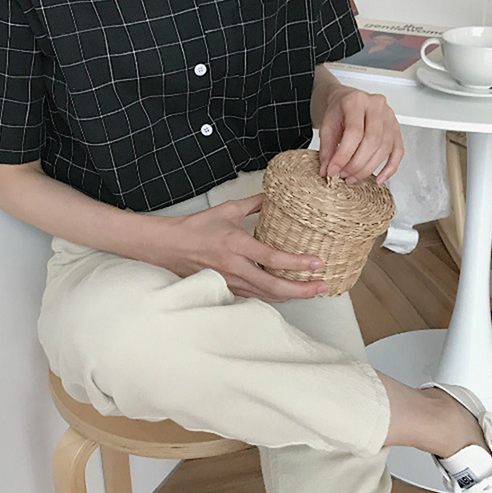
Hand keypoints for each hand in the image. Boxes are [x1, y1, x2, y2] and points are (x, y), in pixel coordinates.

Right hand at [147, 194, 326, 301]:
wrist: (168, 247)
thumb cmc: (196, 228)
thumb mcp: (227, 210)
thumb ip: (255, 204)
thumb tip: (275, 196)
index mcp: (235, 245)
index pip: (272, 258)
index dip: (297, 263)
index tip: (317, 263)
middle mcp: (234, 267)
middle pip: (274, 286)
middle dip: (301, 290)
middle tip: (322, 286)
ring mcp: (230, 282)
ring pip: (266, 295)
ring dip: (291, 295)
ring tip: (311, 291)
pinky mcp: (226, 289)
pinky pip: (255, 296)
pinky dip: (273, 296)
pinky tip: (286, 293)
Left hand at [318, 85, 403, 184]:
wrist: (347, 102)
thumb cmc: (339, 111)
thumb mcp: (326, 126)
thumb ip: (327, 149)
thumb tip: (328, 170)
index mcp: (356, 101)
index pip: (354, 132)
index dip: (343, 155)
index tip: (334, 170)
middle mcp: (376, 106)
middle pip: (372, 141)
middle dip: (356, 164)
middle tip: (344, 175)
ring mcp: (389, 117)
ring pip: (384, 148)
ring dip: (369, 168)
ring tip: (354, 177)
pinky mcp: (396, 128)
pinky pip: (398, 151)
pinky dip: (390, 168)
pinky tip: (379, 178)